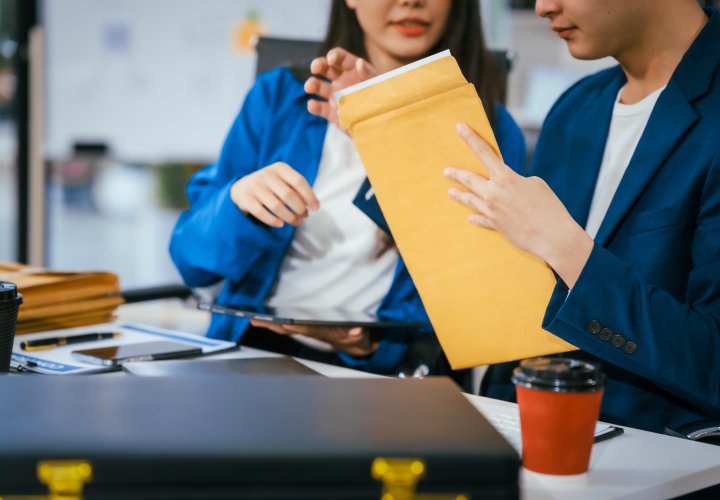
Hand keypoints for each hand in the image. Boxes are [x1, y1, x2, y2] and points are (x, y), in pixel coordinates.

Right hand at [230, 162, 318, 227]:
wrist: (242, 187)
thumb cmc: (270, 186)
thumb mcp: (283, 181)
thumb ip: (297, 189)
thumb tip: (313, 205)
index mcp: (280, 168)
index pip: (299, 181)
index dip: (309, 196)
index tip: (316, 208)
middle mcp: (266, 175)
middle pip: (288, 195)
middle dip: (300, 209)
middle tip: (304, 216)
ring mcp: (255, 186)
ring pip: (276, 206)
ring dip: (289, 217)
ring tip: (296, 222)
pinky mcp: (246, 199)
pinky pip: (262, 213)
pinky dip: (273, 221)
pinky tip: (280, 224)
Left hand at [250, 320, 378, 356]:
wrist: (355, 344)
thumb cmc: (357, 339)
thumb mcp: (361, 338)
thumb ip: (358, 335)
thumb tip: (357, 331)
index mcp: (324, 334)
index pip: (308, 330)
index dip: (298, 327)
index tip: (287, 323)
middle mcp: (312, 333)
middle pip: (289, 330)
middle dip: (273, 325)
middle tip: (257, 321)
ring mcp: (308, 331)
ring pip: (285, 328)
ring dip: (270, 325)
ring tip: (254, 320)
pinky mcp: (306, 328)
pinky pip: (288, 325)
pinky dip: (276, 322)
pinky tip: (265, 320)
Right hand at [304, 47, 375, 127]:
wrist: (382, 124)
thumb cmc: (382, 101)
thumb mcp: (378, 86)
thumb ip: (369, 75)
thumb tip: (359, 62)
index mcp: (353, 69)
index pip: (339, 57)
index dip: (333, 55)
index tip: (331, 60)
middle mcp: (341, 80)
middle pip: (325, 68)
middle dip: (317, 65)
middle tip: (314, 68)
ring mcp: (335, 96)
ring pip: (318, 86)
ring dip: (311, 84)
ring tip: (309, 87)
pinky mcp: (332, 112)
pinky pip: (320, 108)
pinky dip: (314, 106)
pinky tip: (312, 105)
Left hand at [444, 123, 593, 287]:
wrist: (553, 237)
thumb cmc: (550, 208)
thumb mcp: (536, 185)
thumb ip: (516, 181)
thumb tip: (506, 187)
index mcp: (506, 178)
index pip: (484, 152)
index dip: (470, 138)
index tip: (458, 127)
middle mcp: (493, 193)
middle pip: (469, 179)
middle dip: (456, 173)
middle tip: (446, 171)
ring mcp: (491, 211)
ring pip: (469, 199)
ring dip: (459, 195)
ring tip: (451, 192)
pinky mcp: (494, 226)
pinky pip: (480, 219)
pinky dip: (475, 217)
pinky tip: (470, 217)